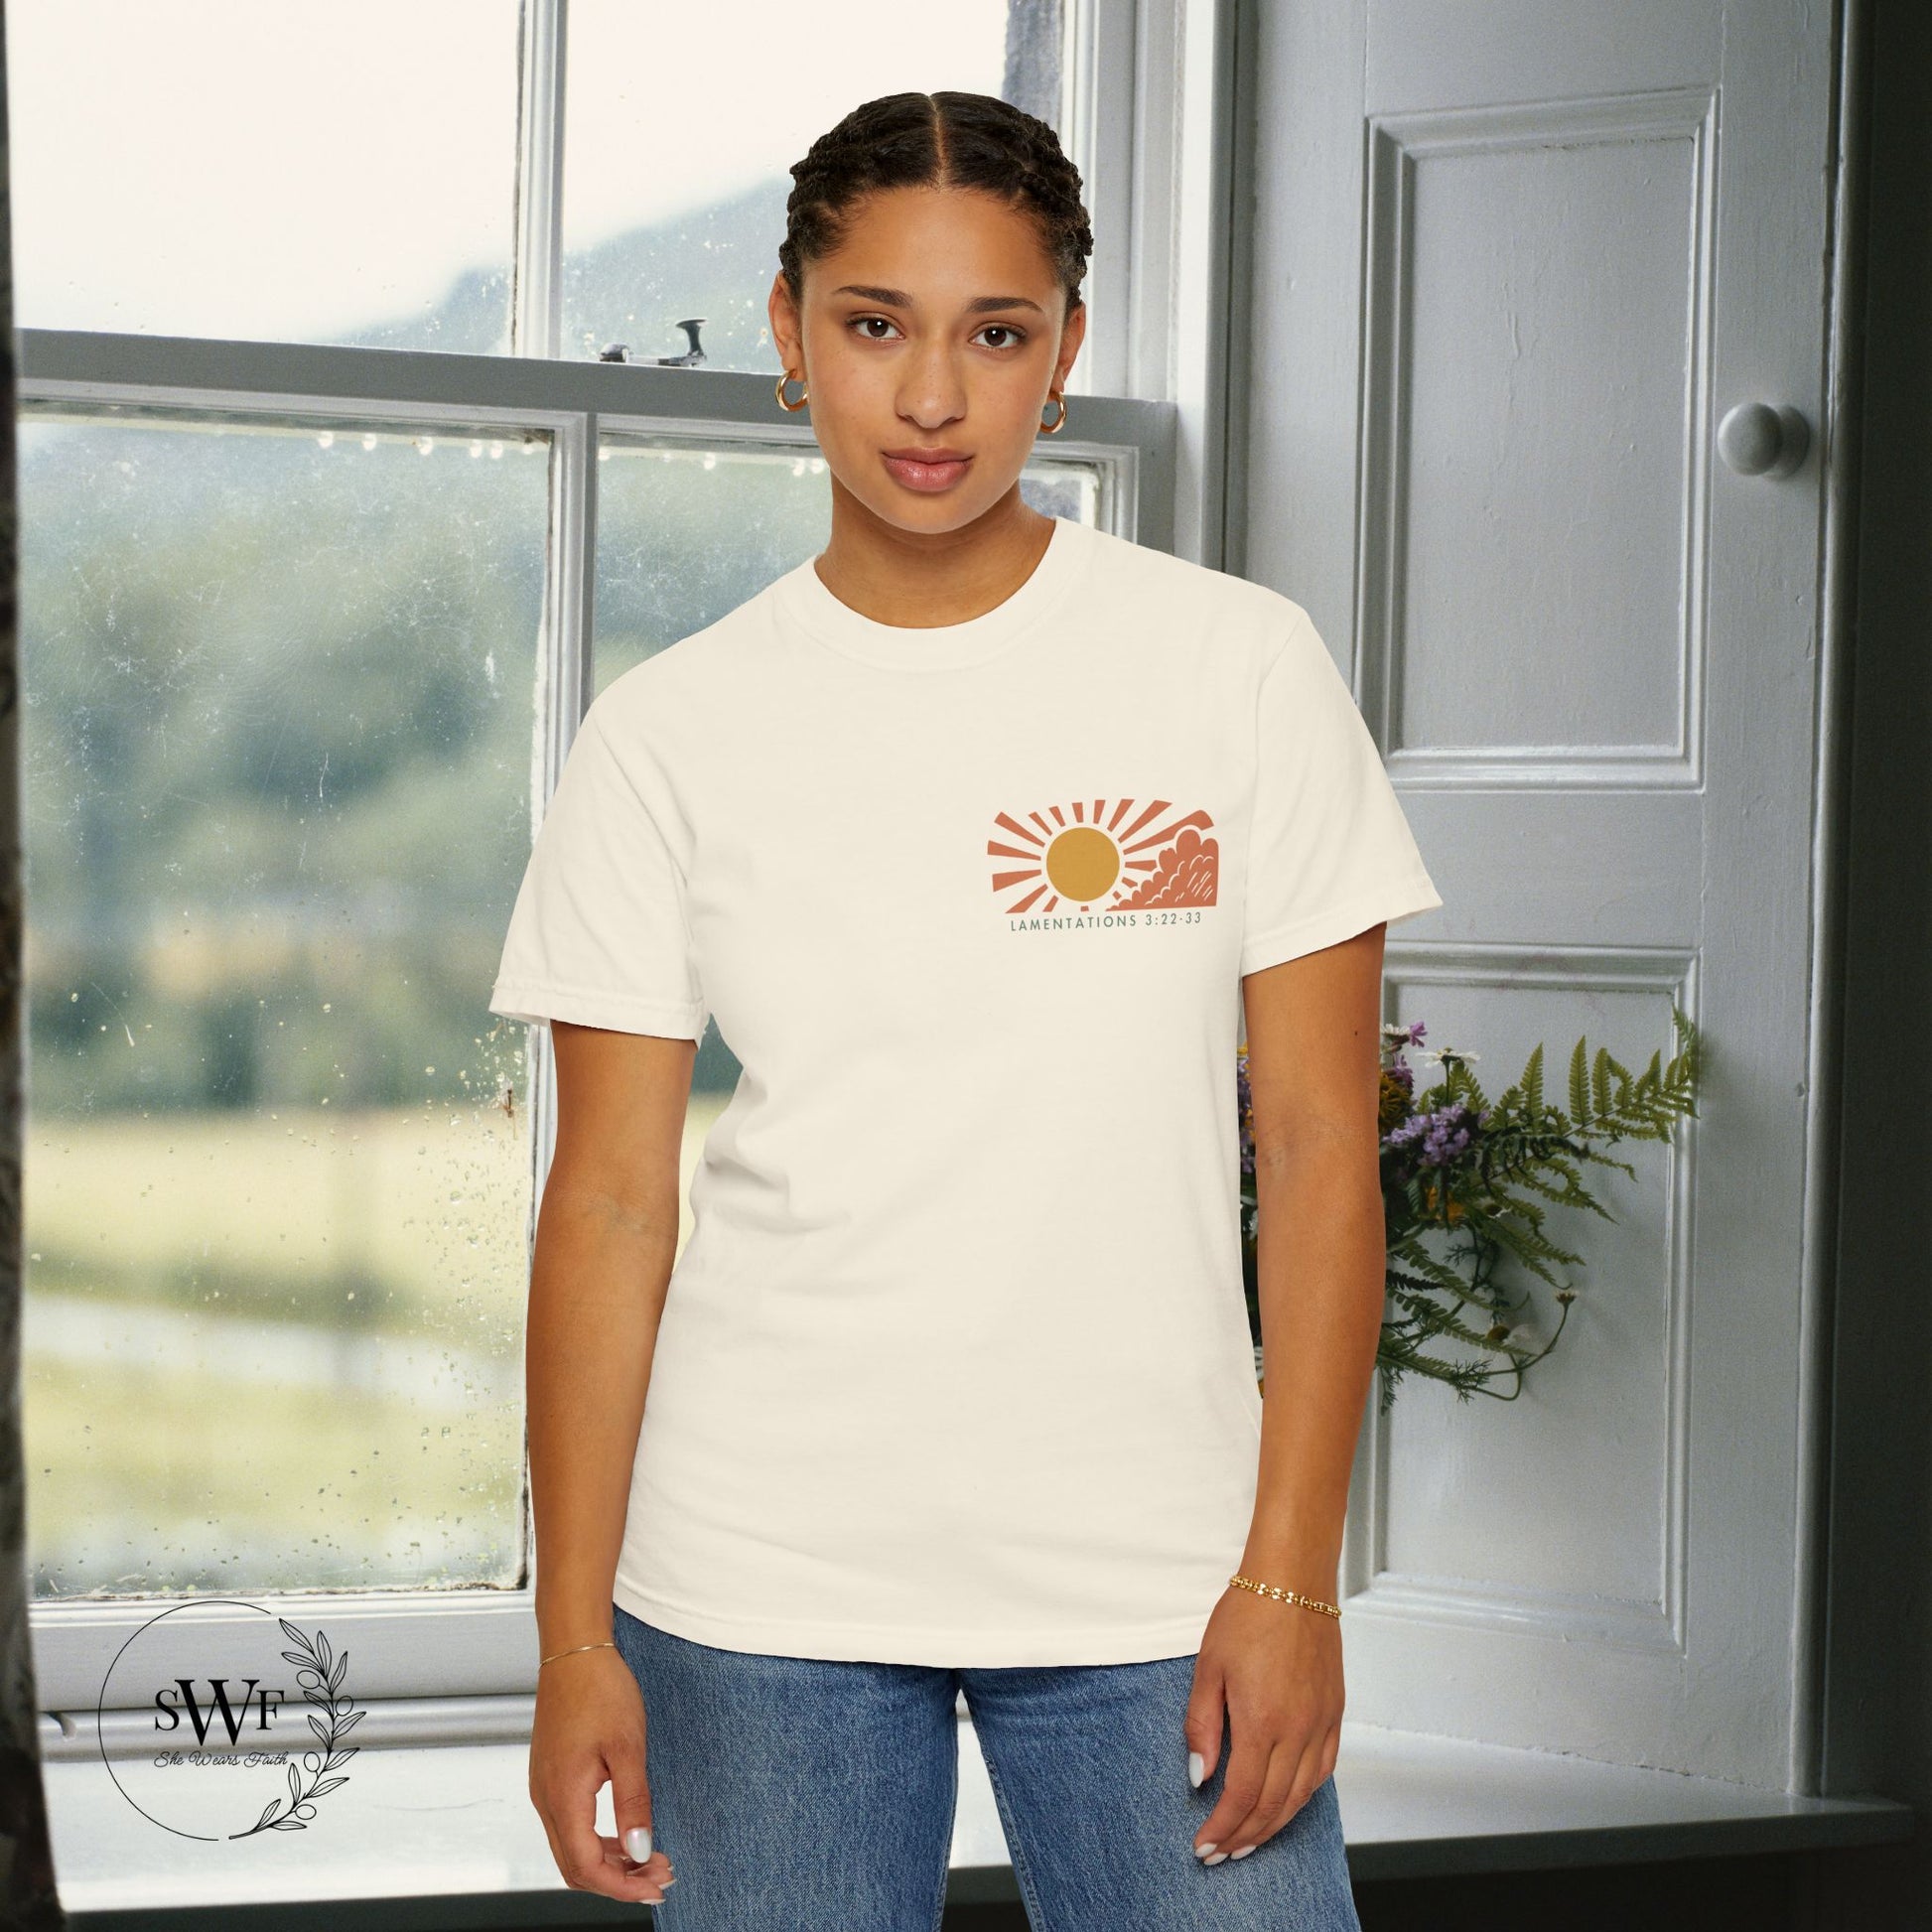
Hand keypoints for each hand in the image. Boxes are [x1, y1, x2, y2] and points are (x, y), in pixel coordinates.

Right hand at [529, 1647, 678, 1904]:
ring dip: (610, 1860)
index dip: (622, 1886)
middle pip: (576, 1865)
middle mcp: (545, 1799)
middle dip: (618, 1879)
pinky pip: (570, 1825)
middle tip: (658, 1877)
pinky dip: (598, 1838)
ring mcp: (545, 1788)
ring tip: (649, 1858)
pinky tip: (626, 1833)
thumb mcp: (628, 1747)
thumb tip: (640, 1850)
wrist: (574, 1651)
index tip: (655, 1886)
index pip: (586, 1866)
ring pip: (572, 1847)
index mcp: (562, 1795)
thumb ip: (633, 1803)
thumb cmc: (599, 1689)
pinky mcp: (551, 1777)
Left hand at [1184, 1584, 1343, 1863]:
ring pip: (1301, 1795)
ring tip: (1249, 1840)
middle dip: (1244, 1837)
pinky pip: (1323, 1770)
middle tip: (1220, 1854)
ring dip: (1274, 1825)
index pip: (1242, 1795)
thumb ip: (1202, 1726)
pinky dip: (1303, 1796)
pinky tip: (1287, 1803)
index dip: (1222, 1828)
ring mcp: (1322, 1723)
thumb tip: (1200, 1776)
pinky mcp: (1335, 1713)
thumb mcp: (1208, 1668)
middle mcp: (1298, 1730)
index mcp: (1262, 1721)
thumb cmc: (1248, 1615)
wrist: (1293, 1580)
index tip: (1204, 1845)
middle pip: (1273, 1805)